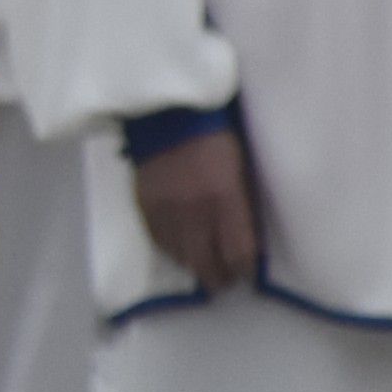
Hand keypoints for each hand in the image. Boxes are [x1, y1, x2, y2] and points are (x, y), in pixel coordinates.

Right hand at [131, 127, 262, 292]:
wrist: (169, 114)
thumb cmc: (217, 139)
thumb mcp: (242, 172)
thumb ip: (242, 209)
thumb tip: (246, 243)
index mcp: (224, 199)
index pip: (237, 254)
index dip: (243, 270)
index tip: (245, 271)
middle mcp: (194, 212)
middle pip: (206, 265)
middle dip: (219, 277)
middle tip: (225, 277)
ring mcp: (166, 211)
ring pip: (181, 259)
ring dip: (195, 264)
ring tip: (203, 262)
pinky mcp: (144, 207)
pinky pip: (159, 243)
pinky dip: (173, 250)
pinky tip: (181, 247)